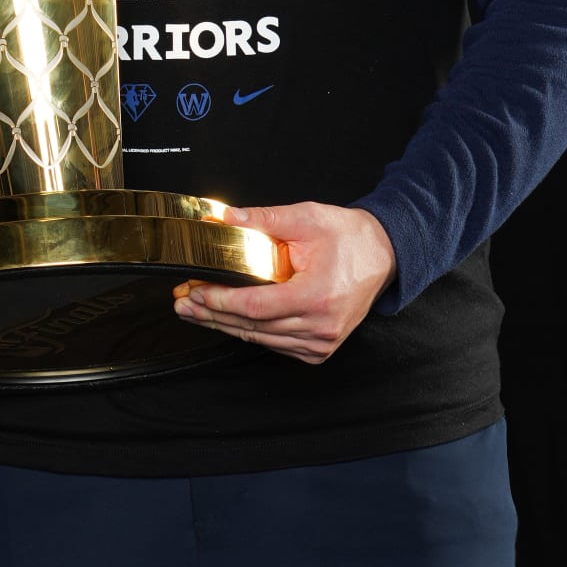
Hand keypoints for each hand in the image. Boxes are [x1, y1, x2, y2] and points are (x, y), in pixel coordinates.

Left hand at [172, 203, 396, 365]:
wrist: (385, 255)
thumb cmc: (350, 237)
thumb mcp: (307, 217)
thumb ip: (264, 219)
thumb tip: (224, 217)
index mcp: (317, 296)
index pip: (256, 306)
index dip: (221, 301)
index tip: (195, 292)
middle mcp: (320, 326)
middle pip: (252, 327)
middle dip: (212, 315)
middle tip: (181, 303)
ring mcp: (321, 342)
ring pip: (261, 339)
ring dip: (225, 326)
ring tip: (193, 312)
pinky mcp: (320, 348)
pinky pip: (276, 345)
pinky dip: (250, 333)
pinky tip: (226, 322)